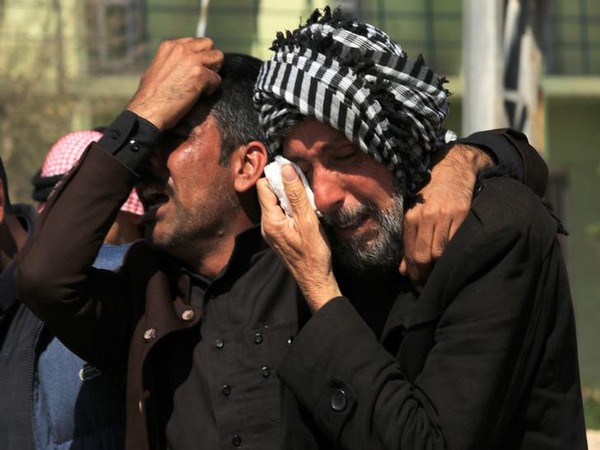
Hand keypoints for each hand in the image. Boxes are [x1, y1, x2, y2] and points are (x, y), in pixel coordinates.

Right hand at [127, 37, 222, 129]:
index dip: (198, 55)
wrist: (149, 110)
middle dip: (209, 59)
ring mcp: (191, 60)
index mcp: (169, 46)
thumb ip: (172, 62)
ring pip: (217, 57)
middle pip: (208, 44)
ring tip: (203, 85)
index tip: (195, 69)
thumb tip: (183, 66)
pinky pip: (217, 78)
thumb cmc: (151, 96)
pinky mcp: (199, 74)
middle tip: (204, 75)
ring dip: (213, 71)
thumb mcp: (157, 69)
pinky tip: (200, 95)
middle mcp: (181, 49)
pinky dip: (211, 88)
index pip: (194, 41)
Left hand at [257, 165, 340, 311]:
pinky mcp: (278, 235)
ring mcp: (271, 231)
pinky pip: (280, 213)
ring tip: (306, 198)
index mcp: (270, 220)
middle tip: (303, 184)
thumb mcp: (308, 221)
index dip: (276, 176)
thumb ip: (296, 195)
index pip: (263, 186)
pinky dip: (291, 208)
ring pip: (275, 203)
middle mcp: (266, 225)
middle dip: (284, 186)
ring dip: (289, 197)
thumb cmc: (314, 253)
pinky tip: (304, 211)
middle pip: (268, 194)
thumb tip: (286, 170)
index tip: (294, 172)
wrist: (315, 279)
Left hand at [400, 144, 492, 284]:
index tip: (414, 282)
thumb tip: (402, 269)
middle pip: (424, 255)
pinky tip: (450, 261)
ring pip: (440, 252)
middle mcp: (426, 216)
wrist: (453, 166)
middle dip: (423, 274)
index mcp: (411, 216)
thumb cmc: (430, 190)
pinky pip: (456, 241)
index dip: (412, 271)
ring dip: (437, 268)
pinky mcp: (462, 213)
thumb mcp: (413, 211)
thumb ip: (408, 239)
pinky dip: (452, 254)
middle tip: (424, 285)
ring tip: (436, 277)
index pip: (410, 251)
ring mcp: (445, 215)